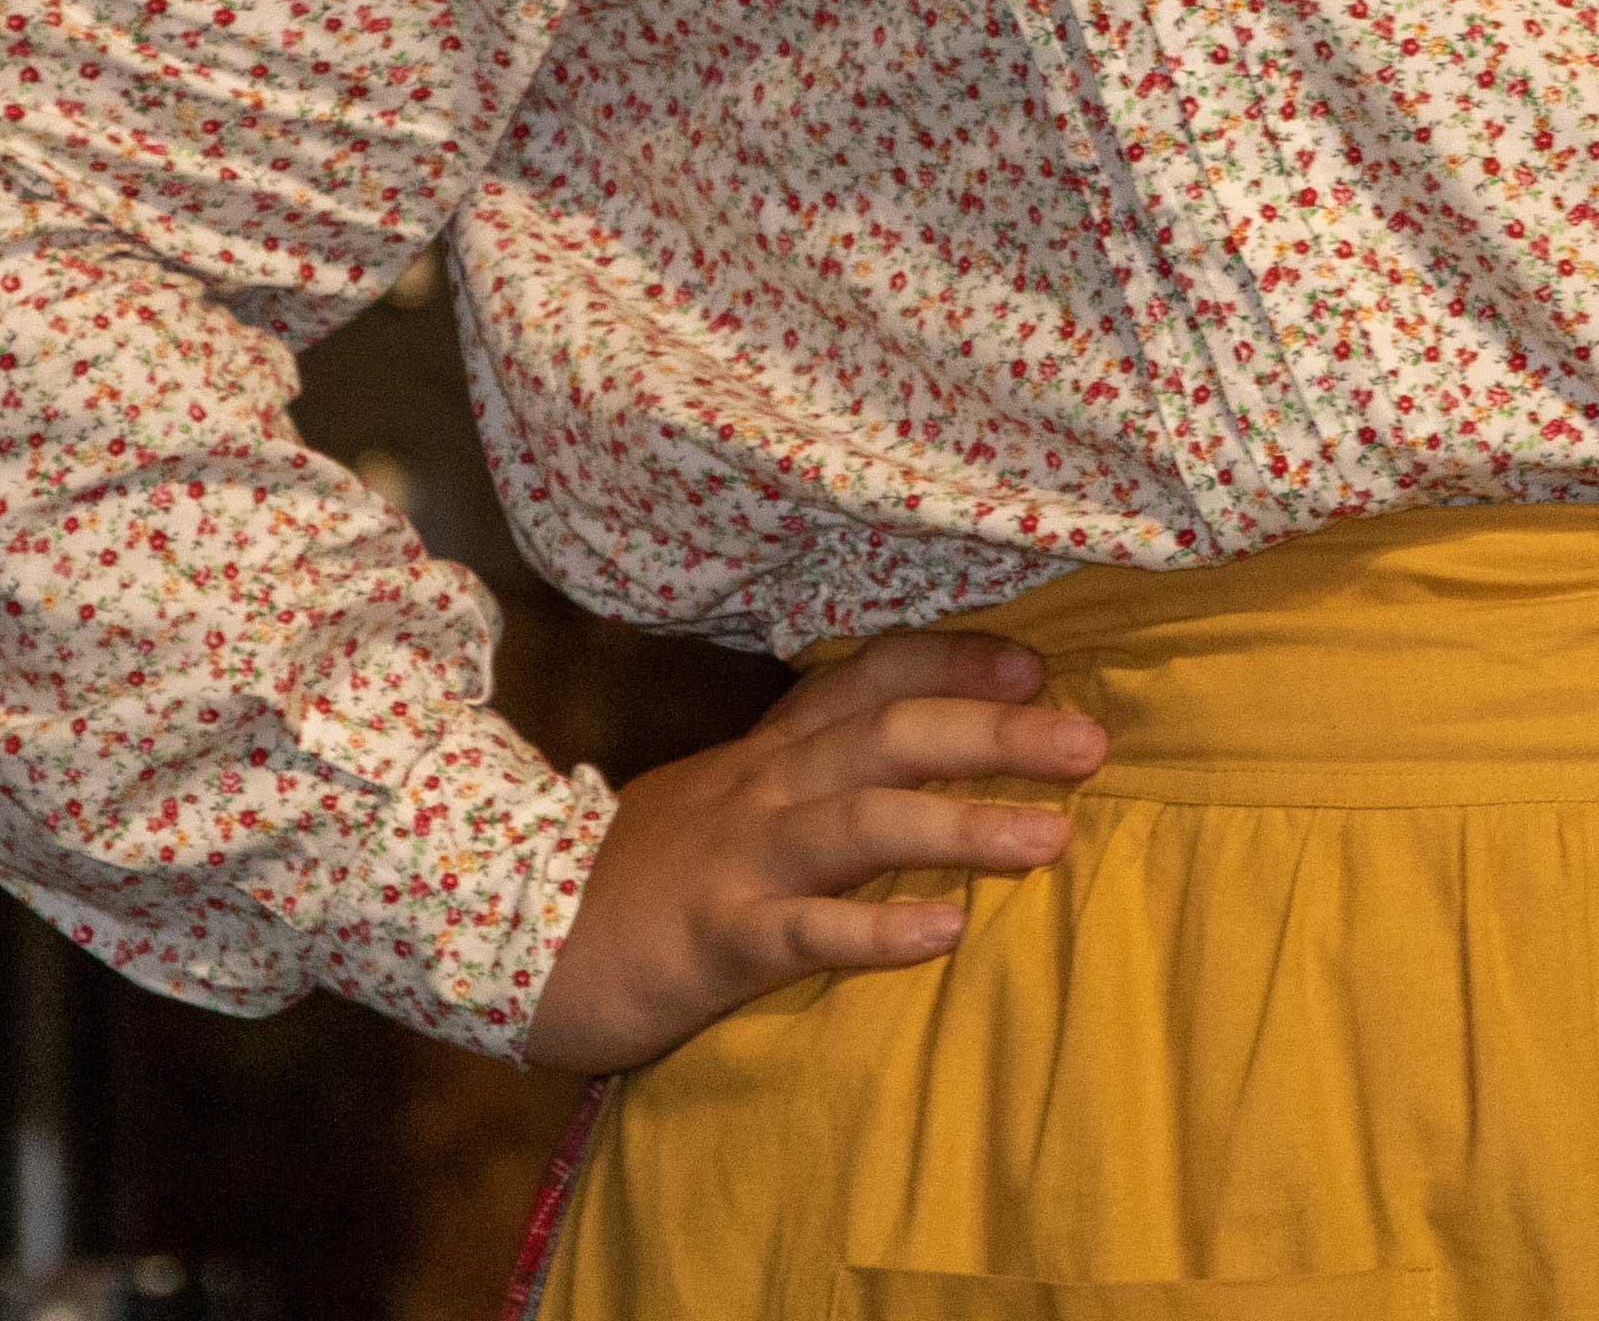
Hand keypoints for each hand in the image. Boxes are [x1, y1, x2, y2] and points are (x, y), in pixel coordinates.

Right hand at [518, 628, 1106, 1074]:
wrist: (508, 934)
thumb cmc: (635, 879)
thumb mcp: (723, 803)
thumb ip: (804, 777)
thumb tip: (911, 757)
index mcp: (767, 755)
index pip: (868, 680)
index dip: (955, 660)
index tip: (1040, 660)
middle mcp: (762, 790)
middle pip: (888, 735)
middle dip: (993, 730)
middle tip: (1091, 742)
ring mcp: (738, 860)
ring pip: (860, 822)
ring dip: (961, 824)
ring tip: (1050, 837)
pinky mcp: (712, 939)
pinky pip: (801, 932)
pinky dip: (875, 930)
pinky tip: (943, 934)